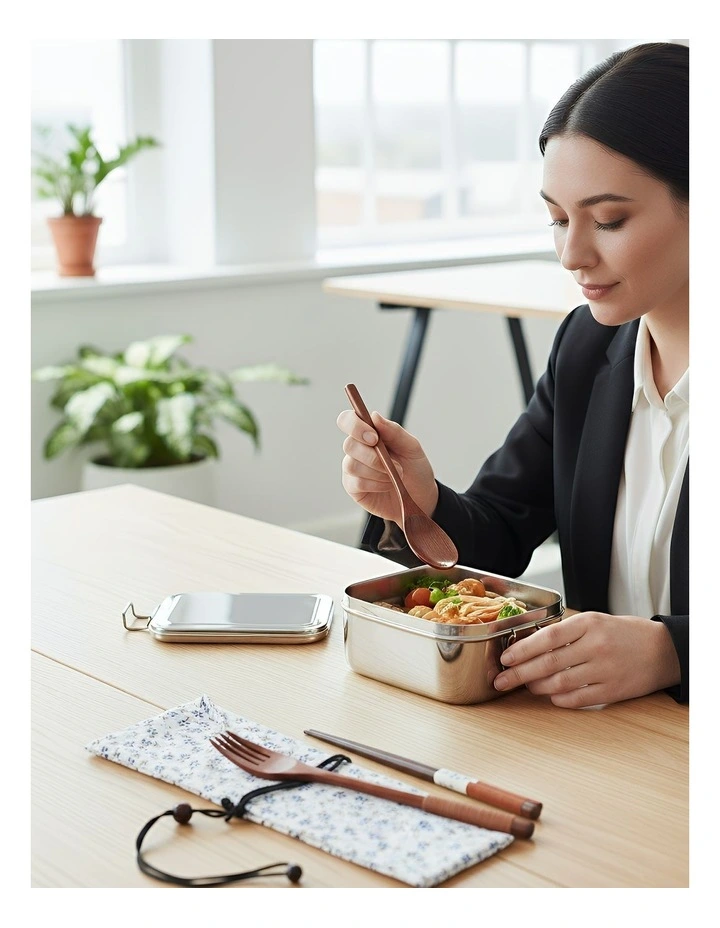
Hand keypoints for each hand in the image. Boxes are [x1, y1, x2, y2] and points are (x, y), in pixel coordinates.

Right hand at [337, 408, 437, 523]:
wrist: (421, 498)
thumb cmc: (415, 469)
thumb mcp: (412, 447)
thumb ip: (394, 431)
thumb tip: (374, 416)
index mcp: (369, 433)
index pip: (348, 420)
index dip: (355, 426)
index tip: (374, 437)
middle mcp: (357, 449)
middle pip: (348, 445)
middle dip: (372, 456)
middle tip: (394, 464)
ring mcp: (353, 468)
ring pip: (352, 465)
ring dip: (378, 472)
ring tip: (395, 476)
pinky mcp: (353, 488)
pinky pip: (357, 483)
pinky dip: (376, 484)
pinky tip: (387, 485)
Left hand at [493, 612, 680, 706]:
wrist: (662, 650)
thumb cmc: (623, 633)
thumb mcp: (595, 621)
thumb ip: (566, 631)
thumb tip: (529, 646)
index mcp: (588, 624)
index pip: (548, 637)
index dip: (522, 649)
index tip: (505, 658)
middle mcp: (595, 646)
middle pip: (548, 663)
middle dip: (519, 673)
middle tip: (502, 680)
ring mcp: (604, 670)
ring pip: (559, 682)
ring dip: (536, 686)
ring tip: (525, 686)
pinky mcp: (612, 691)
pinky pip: (578, 699)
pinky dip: (559, 699)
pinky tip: (550, 696)